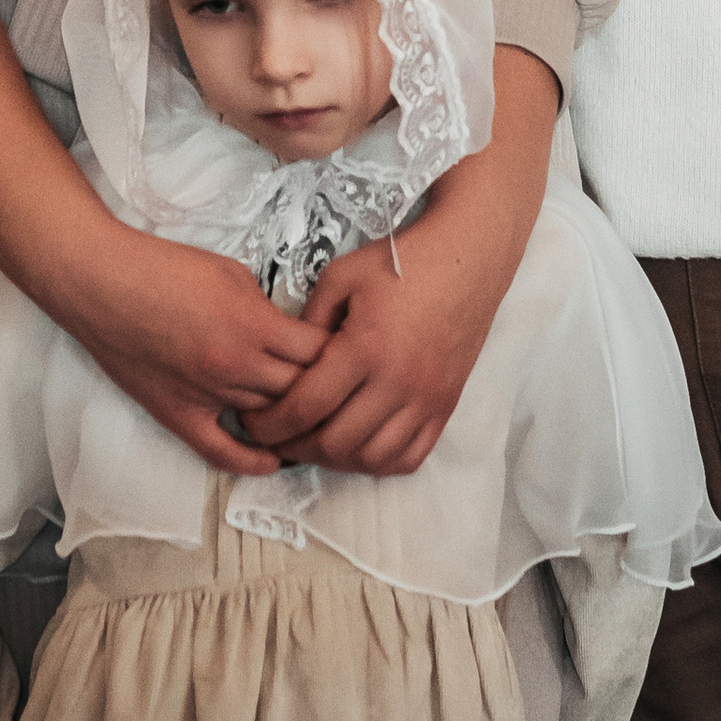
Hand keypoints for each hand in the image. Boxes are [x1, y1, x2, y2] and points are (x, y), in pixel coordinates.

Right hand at [59, 228, 326, 474]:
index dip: (341, 353)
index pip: (320, 355)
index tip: (350, 351)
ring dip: (291, 417)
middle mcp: (235, 367)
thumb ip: (267, 309)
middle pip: (302, 392)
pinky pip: (220, 451)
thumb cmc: (164, 269)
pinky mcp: (177, 413)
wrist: (102, 283)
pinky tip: (272, 460)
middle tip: (340, 386)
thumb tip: (289, 333)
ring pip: (268, 420)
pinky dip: (250, 461)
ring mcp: (206, 395)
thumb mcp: (234, 274)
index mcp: (254, 327)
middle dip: (324, 387)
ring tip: (314, 416)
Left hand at [257, 216, 506, 478]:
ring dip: (336, 459)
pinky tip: (359, 445)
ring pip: (371, 458)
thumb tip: (286, 362)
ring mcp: (426, 399)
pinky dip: (379, 462)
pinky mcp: (445, 405)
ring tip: (316, 441)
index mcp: (364, 348)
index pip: (306, 407)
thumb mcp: (340, 278)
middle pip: (335, 442)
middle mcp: (397, 382)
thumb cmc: (401, 262)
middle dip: (295, 446)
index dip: (270, 424)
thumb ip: (307, 323)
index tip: (253, 422)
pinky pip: (410, 457)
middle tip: (277, 435)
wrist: (467, 258)